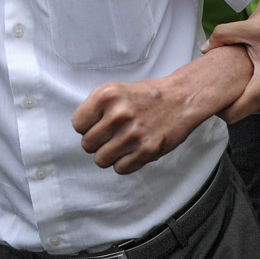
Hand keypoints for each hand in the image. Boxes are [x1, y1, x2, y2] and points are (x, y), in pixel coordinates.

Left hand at [71, 46, 252, 173]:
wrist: (181, 98)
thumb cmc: (147, 96)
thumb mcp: (117, 90)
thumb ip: (97, 108)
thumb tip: (82, 131)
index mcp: (107, 95)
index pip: (78, 124)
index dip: (86, 127)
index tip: (97, 125)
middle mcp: (118, 114)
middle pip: (87, 144)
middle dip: (97, 142)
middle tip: (111, 135)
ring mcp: (132, 133)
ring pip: (101, 159)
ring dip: (109, 155)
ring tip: (121, 144)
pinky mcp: (146, 150)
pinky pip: (120, 168)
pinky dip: (124, 163)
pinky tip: (132, 150)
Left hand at [202, 13, 259, 120]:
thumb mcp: (255, 28)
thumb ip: (225, 34)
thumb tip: (205, 48)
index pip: (230, 115)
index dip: (217, 104)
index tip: (212, 88)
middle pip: (240, 111)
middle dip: (230, 96)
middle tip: (224, 74)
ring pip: (253, 108)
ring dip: (245, 93)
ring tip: (242, 71)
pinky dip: (257, 93)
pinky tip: (256, 73)